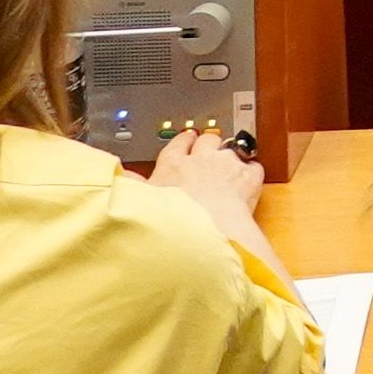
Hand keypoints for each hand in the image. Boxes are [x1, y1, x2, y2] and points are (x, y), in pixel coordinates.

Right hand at [142, 124, 264, 242]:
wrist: (204, 233)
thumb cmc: (172, 222)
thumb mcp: (141, 204)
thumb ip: (131, 187)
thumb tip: (119, 178)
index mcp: (173, 164)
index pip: (179, 142)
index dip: (185, 141)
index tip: (187, 141)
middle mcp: (201, 159)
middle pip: (207, 140)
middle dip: (209, 144)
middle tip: (209, 153)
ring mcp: (227, 165)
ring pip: (231, 149)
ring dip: (230, 157)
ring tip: (228, 168)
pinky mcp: (248, 177)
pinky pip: (254, 166)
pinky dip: (252, 172)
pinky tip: (248, 181)